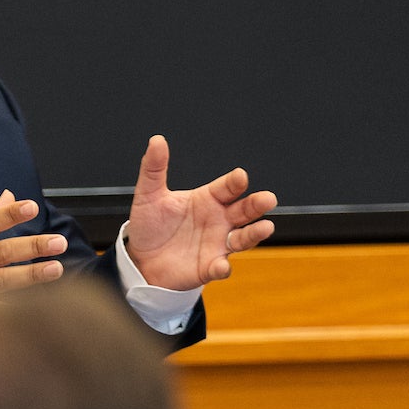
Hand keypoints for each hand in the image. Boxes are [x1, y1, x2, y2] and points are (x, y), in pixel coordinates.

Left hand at [124, 135, 276, 289]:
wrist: (140, 259)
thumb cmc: (150, 225)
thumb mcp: (149, 195)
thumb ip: (154, 169)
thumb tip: (156, 140)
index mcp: (209, 199)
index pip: (228, 187)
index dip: (235, 182)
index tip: (240, 177)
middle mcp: (220, 220)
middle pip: (245, 210)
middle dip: (257, 204)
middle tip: (268, 199)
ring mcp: (218, 244)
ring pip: (243, 238)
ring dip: (254, 233)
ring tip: (265, 228)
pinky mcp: (209, 267)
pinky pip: (220, 267)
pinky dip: (223, 267)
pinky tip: (222, 266)